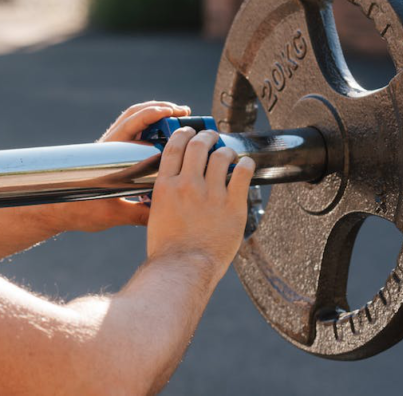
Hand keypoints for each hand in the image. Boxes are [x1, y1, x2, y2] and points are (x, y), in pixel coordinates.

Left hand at [46, 101, 191, 232]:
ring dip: (153, 116)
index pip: (133, 123)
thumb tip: (165, 215)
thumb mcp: (113, 214)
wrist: (54, 212)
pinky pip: (130, 133)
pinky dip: (147, 128)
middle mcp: (109, 146)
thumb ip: (139, 215)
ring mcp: (108, 148)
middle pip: (134, 114)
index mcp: (110, 153)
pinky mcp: (109, 155)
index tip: (175, 113)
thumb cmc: (77, 211)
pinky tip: (162, 137)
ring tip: (175, 117)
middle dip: (159, 109)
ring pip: (132, 121)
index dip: (155, 114)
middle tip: (182, 111)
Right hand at [146, 128, 255, 272]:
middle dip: (206, 136)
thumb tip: (171, 186)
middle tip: (211, 136)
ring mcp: (211, 194)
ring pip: (221, 156)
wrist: (183, 269)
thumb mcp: (156, 214)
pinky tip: (246, 165)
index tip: (188, 132)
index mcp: (165, 186)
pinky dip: (245, 164)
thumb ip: (165, 196)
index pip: (174, 147)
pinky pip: (243, 173)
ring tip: (228, 153)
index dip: (183, 134)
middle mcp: (187, 185)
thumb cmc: (168, 249)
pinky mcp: (232, 205)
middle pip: (198, 146)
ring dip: (226, 150)